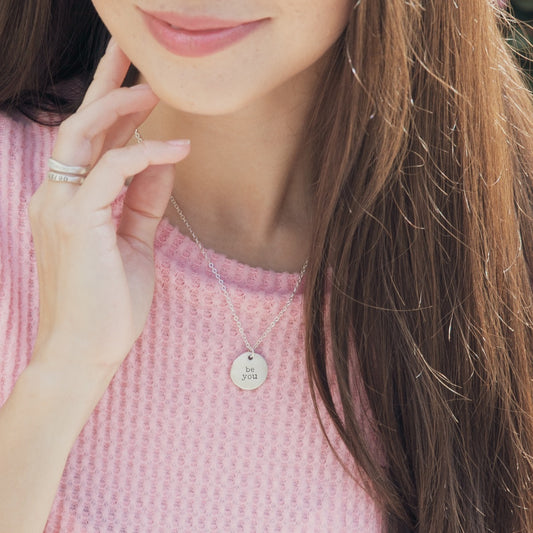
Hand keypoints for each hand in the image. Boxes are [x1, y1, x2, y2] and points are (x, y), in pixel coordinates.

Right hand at [29, 39, 189, 374]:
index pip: (86, 142)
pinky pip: (111, 170)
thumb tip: (164, 161)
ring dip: (120, 106)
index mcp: (69, 201)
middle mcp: (56, 196)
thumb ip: (145, 201)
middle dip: (104, 86)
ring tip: (156, 89)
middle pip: (76, 123)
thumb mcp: (133, 243)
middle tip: (134, 57)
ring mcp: (60, 207)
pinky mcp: (77, 222)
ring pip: (82, 134)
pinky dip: (145, 154)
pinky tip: (177, 149)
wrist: (85, 352)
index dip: (109, 108)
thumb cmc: (108, 303)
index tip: (137, 84)